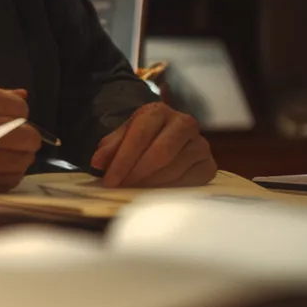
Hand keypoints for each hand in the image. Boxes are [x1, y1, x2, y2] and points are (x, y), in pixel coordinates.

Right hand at [0, 84, 41, 192]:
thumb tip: (23, 97)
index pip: (21, 109)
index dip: (17, 113)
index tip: (7, 117)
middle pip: (29, 137)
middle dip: (24, 135)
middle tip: (11, 135)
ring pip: (25, 160)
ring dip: (18, 155)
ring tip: (1, 150)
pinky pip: (12, 179)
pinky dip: (7, 172)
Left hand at [90, 102, 216, 187]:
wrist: (167, 139)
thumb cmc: (142, 139)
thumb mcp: (123, 136)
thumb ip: (110, 147)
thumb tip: (97, 163)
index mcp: (158, 112)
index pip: (140, 134)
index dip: (123, 160)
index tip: (109, 181)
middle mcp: (184, 123)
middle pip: (161, 152)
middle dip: (138, 173)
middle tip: (122, 188)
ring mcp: (200, 144)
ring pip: (175, 168)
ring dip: (152, 184)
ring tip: (134, 192)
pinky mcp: (208, 165)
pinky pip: (191, 181)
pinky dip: (171, 190)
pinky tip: (156, 194)